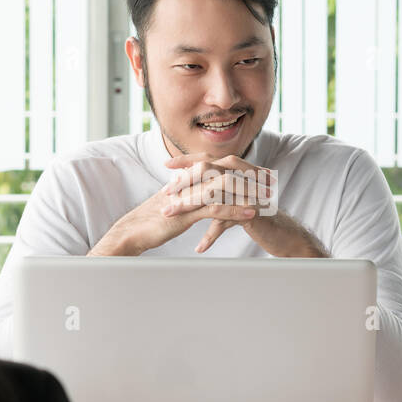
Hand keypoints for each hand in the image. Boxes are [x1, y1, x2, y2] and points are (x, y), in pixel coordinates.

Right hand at [88, 186, 258, 256]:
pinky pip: (215, 208)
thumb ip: (183, 197)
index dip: (239, 170)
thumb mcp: (171, 206)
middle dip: (249, 176)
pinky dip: (235, 210)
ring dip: (248, 192)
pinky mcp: (187, 212)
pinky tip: (251, 213)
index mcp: (185, 179)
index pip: (217, 169)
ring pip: (224, 187)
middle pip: (224, 172)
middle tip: (270, 181)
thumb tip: (192, 194)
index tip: (258, 175)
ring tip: (267, 197)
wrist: (131, 232)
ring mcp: (188, 195)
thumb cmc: (149, 223)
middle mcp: (188, 183)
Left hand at [162, 153, 326, 256]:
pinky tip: (200, 247)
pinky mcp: (253, 213)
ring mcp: (248, 195)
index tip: (166, 165)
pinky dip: (212, 235)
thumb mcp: (232, 206)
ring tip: (172, 215)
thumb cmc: (257, 218)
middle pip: (209, 173)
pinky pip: (227, 220)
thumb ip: (215, 200)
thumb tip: (191, 198)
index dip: (187, 161)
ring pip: (214, 195)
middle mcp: (243, 179)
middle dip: (184, 183)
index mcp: (237, 173)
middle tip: (165, 193)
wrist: (285, 234)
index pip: (209, 160)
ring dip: (190, 206)